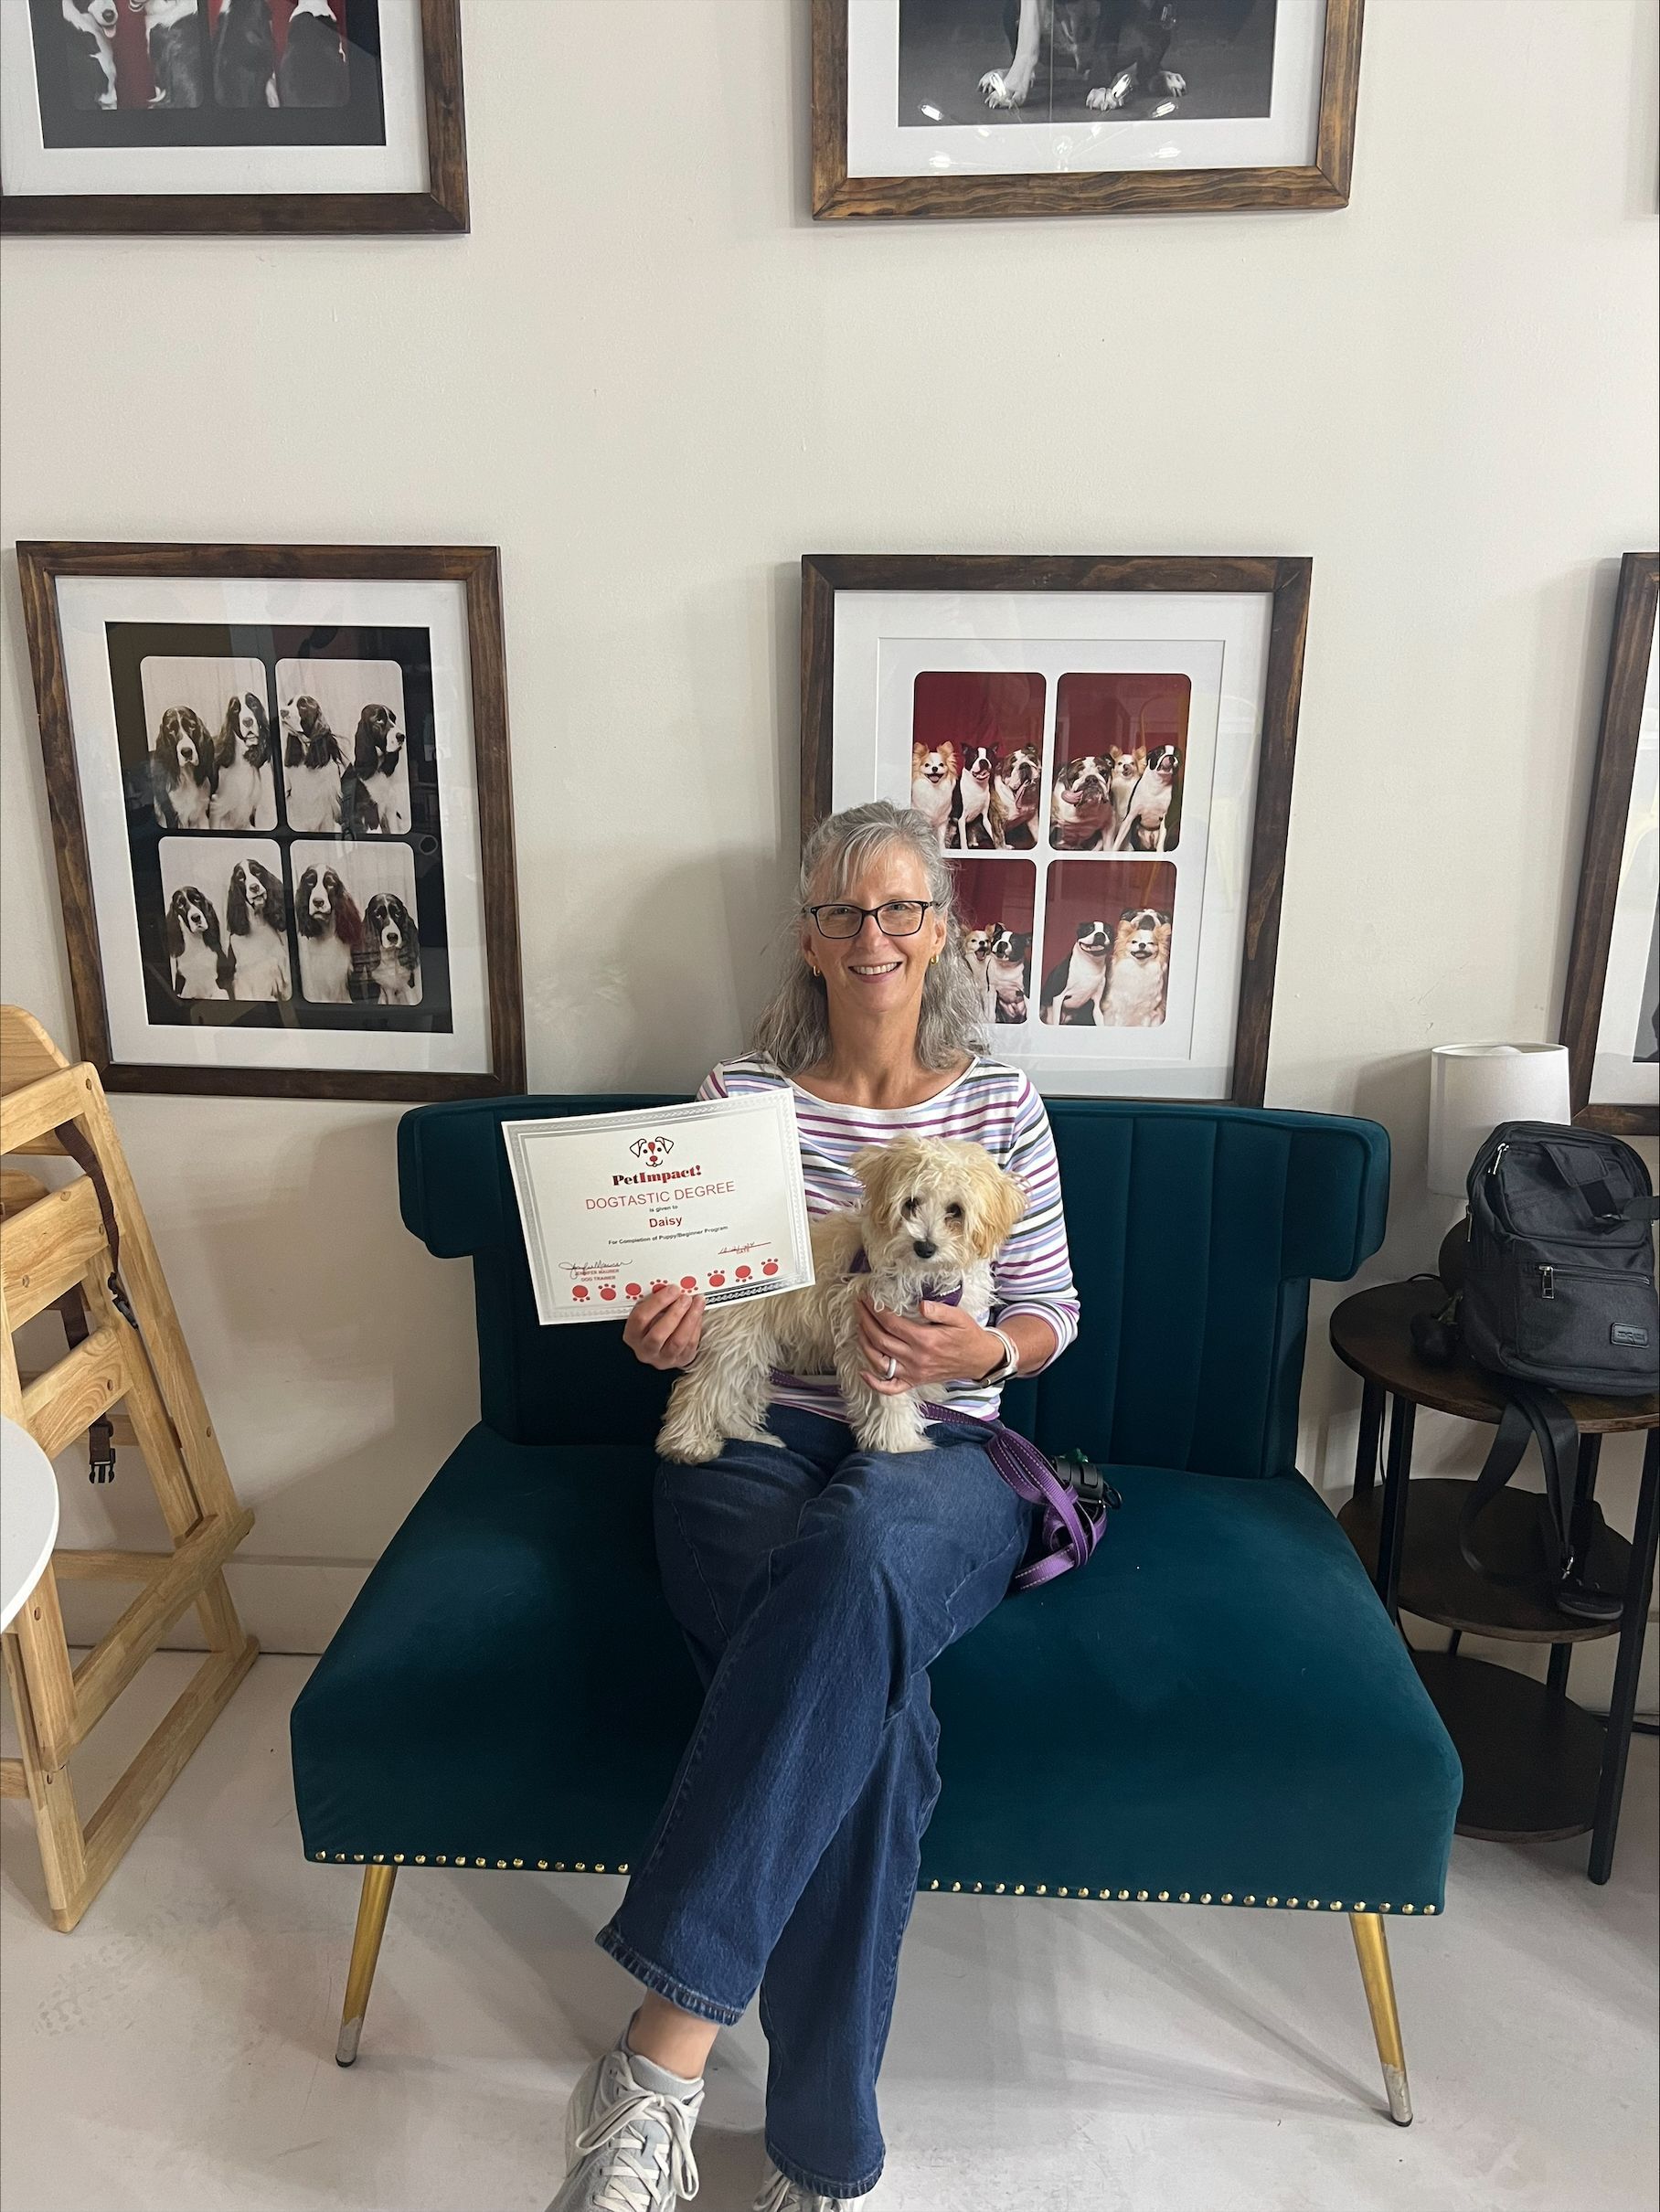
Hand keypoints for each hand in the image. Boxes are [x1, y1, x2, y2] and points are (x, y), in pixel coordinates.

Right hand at [623, 1286, 703, 1370]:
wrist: (660, 1346)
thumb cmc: (653, 1324)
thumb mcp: (648, 1312)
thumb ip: (656, 1302)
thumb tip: (673, 1289)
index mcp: (632, 1335)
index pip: (640, 1318)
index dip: (658, 1302)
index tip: (672, 1290)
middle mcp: (645, 1350)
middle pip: (658, 1334)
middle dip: (675, 1313)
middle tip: (686, 1298)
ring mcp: (663, 1358)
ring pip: (678, 1341)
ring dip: (690, 1319)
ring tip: (697, 1303)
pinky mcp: (680, 1361)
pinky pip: (690, 1344)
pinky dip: (696, 1326)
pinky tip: (698, 1313)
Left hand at [855, 1296, 1002, 1395]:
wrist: (978, 1359)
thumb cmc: (967, 1335)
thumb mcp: (958, 1317)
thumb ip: (939, 1310)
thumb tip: (920, 1304)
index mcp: (925, 1340)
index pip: (891, 1324)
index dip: (875, 1310)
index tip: (867, 1298)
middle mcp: (916, 1358)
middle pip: (880, 1339)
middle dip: (865, 1321)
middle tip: (859, 1307)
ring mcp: (913, 1373)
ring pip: (879, 1361)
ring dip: (864, 1343)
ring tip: (859, 1327)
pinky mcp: (914, 1382)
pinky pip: (890, 1387)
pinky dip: (874, 1383)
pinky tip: (863, 1371)